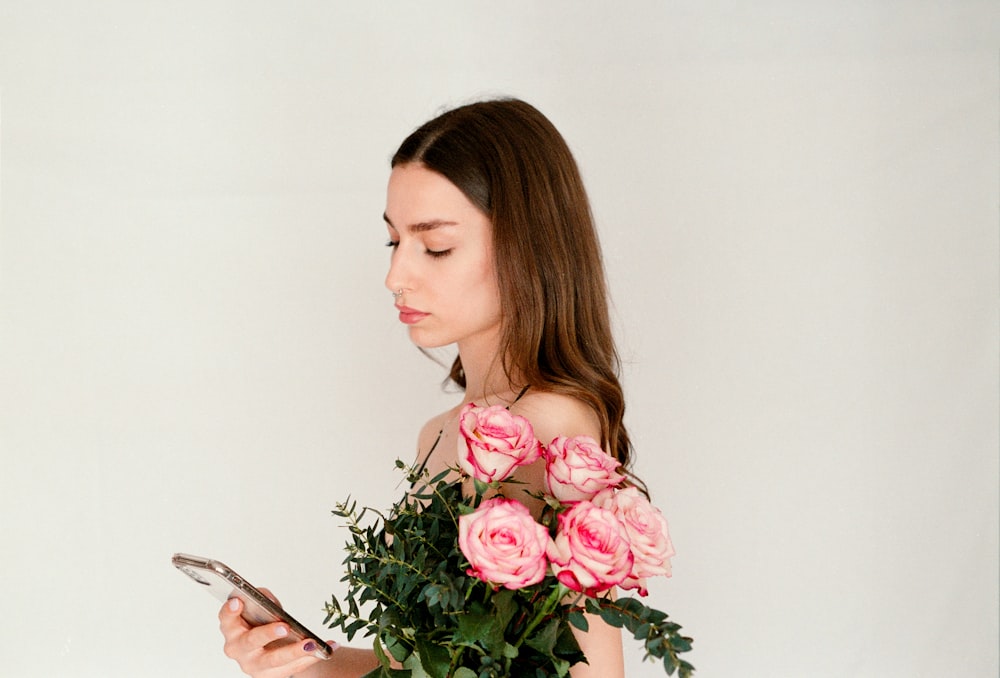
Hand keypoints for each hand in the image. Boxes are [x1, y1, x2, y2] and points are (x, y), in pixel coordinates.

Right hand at [218, 588, 332, 677]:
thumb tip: (267, 600)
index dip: (230, 612)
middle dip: (267, 634)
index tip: (239, 602)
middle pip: (250, 643)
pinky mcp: (271, 675)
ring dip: (295, 652)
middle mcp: (239, 650)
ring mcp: (254, 665)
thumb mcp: (262, 608)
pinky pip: (293, 667)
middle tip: (284, 626)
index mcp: (232, 630)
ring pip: (274, 660)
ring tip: (311, 643)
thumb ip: (263, 600)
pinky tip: (327, 648)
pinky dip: (312, 657)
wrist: (272, 648)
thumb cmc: (262, 624)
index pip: (226, 620)